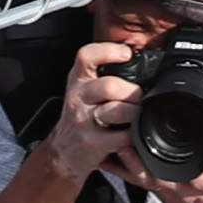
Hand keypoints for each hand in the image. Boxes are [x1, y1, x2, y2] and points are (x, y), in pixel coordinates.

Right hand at [43, 36, 140, 181]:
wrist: (63, 151)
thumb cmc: (81, 118)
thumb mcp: (84, 90)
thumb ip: (103, 76)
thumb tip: (136, 61)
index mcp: (78, 79)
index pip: (86, 57)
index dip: (108, 51)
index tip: (127, 54)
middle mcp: (78, 97)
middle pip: (110, 86)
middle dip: (133, 92)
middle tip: (140, 98)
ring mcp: (83, 121)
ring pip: (115, 110)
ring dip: (134, 113)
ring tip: (136, 116)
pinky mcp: (91, 143)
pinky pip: (121, 137)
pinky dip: (133, 137)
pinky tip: (132, 136)